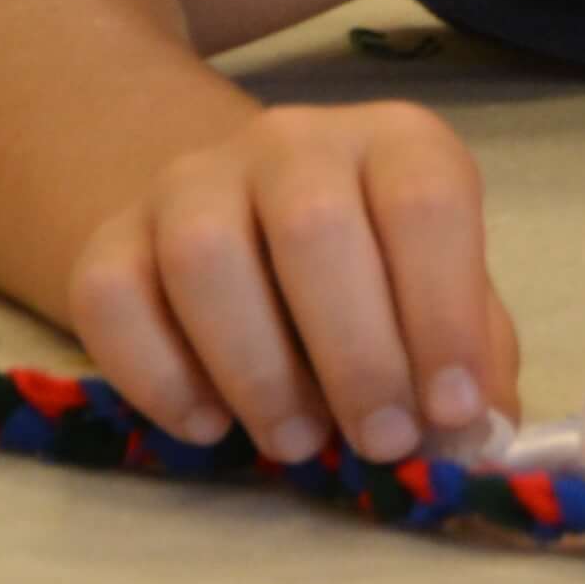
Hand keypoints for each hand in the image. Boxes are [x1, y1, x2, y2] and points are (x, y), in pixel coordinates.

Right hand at [66, 102, 520, 468]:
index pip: (426, 200)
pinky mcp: (110, 236)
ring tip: (297, 441)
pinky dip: (159, 376)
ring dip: (258, 370)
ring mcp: (191, 180)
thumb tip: (474, 436)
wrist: (246, 227)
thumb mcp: (441, 300)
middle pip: (313, 227)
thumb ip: (470, 358)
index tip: (449, 409)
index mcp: (394, 141)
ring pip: (205, 258)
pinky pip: (112, 298)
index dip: (444, 311)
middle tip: (380, 442)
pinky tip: (211, 423)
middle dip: (356, 354)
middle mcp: (291, 141)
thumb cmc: (374, 278)